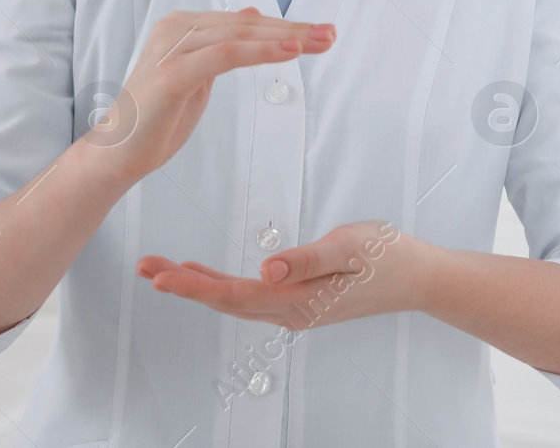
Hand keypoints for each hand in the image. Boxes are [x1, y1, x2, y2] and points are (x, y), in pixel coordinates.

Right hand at [92, 6, 334, 183]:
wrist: (117, 154)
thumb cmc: (157, 118)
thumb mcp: (198, 76)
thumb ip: (223, 45)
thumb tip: (250, 15)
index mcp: (183, 26)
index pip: (244, 22)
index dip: (285, 26)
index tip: (322, 33)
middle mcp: (176, 27)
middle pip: (247, 24)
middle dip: (293, 29)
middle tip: (331, 34)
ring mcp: (173, 47)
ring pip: (240, 34)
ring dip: (285, 38)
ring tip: (319, 42)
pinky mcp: (173, 72)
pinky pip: (226, 55)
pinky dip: (261, 52)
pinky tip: (290, 53)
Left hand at [135, 220, 424, 330]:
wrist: (417, 277)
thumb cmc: (386, 255)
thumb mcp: (349, 247)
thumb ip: (307, 258)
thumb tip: (267, 269)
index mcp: (299, 300)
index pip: (236, 294)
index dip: (195, 287)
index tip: (160, 278)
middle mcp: (290, 311)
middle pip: (225, 301)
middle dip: (181, 285)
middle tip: (143, 267)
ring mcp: (293, 309)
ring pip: (232, 300)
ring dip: (195, 285)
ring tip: (159, 270)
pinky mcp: (296, 299)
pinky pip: (247, 295)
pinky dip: (218, 285)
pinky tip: (200, 273)